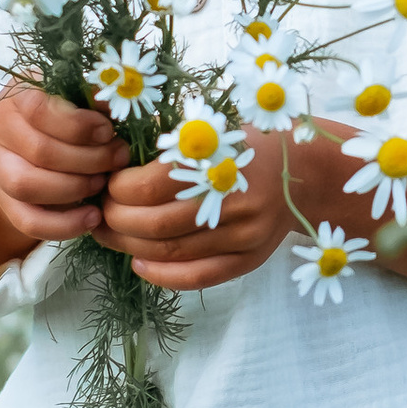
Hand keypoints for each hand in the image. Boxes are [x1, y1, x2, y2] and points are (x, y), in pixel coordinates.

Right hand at [0, 85, 123, 273]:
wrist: (38, 134)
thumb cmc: (67, 110)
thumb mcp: (79, 95)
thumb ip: (94, 98)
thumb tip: (113, 105)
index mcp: (17, 94)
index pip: (38, 109)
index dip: (78, 125)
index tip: (108, 132)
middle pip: (39, 151)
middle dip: (88, 160)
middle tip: (117, 159)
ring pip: (27, 185)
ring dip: (74, 188)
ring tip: (102, 183)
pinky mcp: (2, 197)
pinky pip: (27, 220)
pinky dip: (63, 224)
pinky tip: (92, 217)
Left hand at [95, 139, 302, 291]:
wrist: (305, 174)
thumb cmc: (249, 146)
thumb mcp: (215, 129)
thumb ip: (171, 140)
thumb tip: (114, 152)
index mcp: (222, 161)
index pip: (152, 185)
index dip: (119, 189)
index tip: (107, 183)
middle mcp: (236, 202)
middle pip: (156, 223)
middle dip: (117, 220)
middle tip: (101, 213)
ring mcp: (244, 236)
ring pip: (171, 252)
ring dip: (129, 246)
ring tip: (109, 235)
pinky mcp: (248, 260)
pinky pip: (198, 277)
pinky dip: (162, 276)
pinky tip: (139, 263)